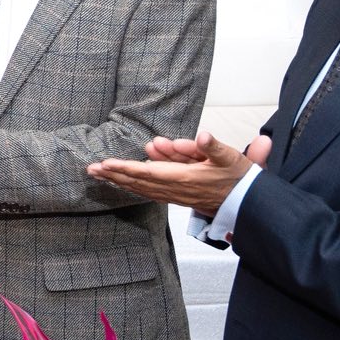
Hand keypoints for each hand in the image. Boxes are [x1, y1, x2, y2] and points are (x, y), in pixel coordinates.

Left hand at [86, 131, 271, 216]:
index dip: (126, 168)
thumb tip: (203, 135)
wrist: (248, 204)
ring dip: (118, 180)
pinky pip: (148, 192)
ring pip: (141, 188)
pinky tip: (121, 184)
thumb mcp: (231, 158)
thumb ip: (215, 147)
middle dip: (114, 174)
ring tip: (99, 173)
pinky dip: (132, 187)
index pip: (148, 172)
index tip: (107, 163)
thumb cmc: (238, 179)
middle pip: (138, 181)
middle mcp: (176, 189)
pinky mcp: (176, 197)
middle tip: (91, 168)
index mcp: (185, 178)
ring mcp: (174, 195)